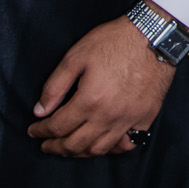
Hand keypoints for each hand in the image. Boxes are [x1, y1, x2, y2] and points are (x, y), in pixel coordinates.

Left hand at [26, 9, 177, 155]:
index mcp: (89, 100)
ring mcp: (129, 119)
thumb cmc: (114, 41)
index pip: (57, 126)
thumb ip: (55, 86)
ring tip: (69, 148)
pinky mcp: (146, 117)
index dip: (40, 130)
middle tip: (46, 145)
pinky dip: (112, 149)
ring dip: (79, 152)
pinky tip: (104, 144)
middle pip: (75, 144)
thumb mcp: (76, 56)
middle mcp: (108, 116)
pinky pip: (127, 144)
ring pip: (99, 149)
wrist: (155, 35)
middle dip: (55, 147)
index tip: (33, 130)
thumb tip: (40, 110)